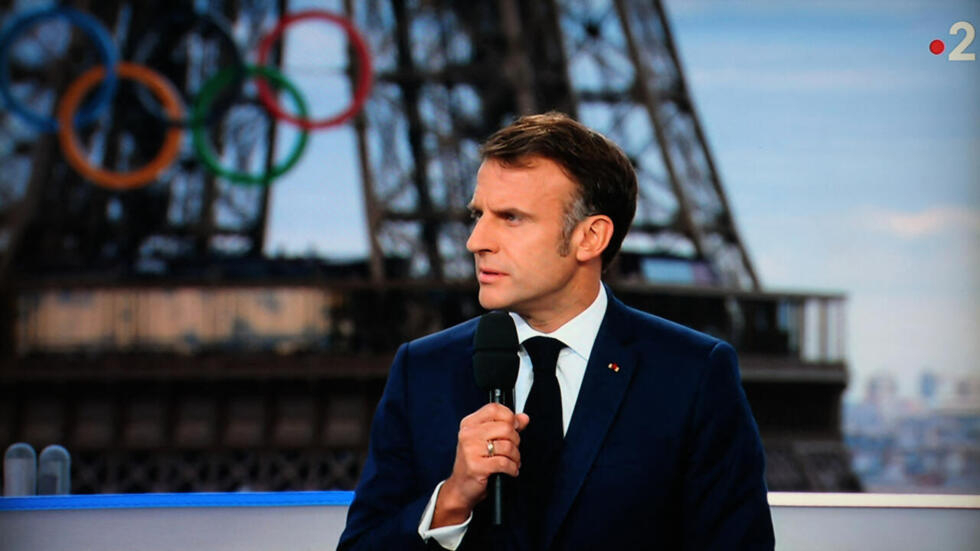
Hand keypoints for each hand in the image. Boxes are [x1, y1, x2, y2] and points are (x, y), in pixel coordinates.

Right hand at [431, 403, 529, 527]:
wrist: (461, 487)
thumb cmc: (474, 463)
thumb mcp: (487, 440)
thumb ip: (506, 426)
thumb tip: (523, 418)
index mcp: (469, 424)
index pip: (494, 409)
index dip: (510, 416)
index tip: (514, 426)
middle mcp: (468, 434)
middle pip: (505, 427)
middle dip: (516, 440)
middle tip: (512, 450)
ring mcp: (470, 450)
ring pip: (507, 446)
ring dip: (515, 457)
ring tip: (512, 462)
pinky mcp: (476, 466)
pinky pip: (504, 463)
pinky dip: (512, 468)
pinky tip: (510, 470)